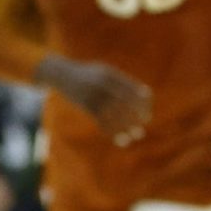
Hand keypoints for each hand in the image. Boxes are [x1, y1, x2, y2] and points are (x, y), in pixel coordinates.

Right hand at [38, 56, 153, 143]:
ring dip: (127, 125)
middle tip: (146, 120)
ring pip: (114, 113)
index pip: (130, 88)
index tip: (148, 106)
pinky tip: (121, 139)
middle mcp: (102, 84)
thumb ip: (120, 81)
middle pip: (124, 101)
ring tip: (137, 134)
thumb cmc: (86, 74)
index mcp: (110, 75)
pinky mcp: (85, 105)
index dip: (142, 98)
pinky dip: (112, 131)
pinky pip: (101, 120)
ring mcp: (93, 95)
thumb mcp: (103, 72)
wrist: (61, 73)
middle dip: (137, 112)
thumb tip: (142, 92)